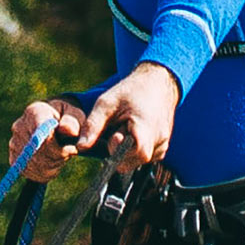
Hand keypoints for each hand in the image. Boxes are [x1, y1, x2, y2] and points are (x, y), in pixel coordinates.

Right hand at [9, 98, 93, 180]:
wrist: (57, 127)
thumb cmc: (69, 120)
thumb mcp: (76, 116)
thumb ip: (74, 123)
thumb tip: (69, 131)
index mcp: (35, 111)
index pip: (40, 133)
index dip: (57, 146)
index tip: (72, 149)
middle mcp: (19, 126)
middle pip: (38, 151)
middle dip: (59, 156)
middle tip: (71, 151)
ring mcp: (14, 144)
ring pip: (36, 165)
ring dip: (54, 164)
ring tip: (62, 155)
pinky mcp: (15, 160)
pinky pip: (32, 174)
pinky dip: (46, 173)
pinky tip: (53, 162)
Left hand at [73, 61, 181, 176]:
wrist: (157, 82)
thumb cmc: (131, 91)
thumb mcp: (107, 103)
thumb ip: (93, 126)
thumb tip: (81, 147)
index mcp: (146, 130)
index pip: (128, 156)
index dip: (116, 147)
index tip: (114, 131)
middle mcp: (158, 141)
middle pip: (129, 162)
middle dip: (119, 149)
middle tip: (120, 126)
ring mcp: (162, 145)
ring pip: (135, 162)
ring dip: (127, 150)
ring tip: (129, 126)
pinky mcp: (163, 147)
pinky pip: (143, 158)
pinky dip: (135, 149)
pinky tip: (135, 131)